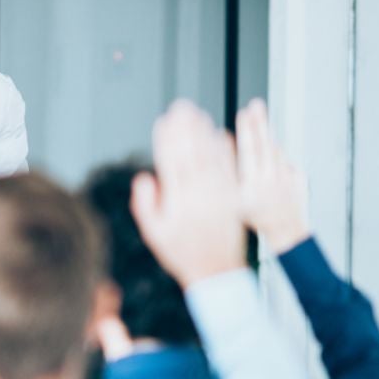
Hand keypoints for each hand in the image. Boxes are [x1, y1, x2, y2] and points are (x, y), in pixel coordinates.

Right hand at [131, 100, 245, 287]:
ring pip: (211, 158)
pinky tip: (220, 135)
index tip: (163, 121)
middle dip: (186, 128)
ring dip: (205, 134)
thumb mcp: (154, 233)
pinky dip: (225, 151)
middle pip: (192, 154)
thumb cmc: (181, 253)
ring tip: (199, 114)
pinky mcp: (233, 198)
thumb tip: (145, 177)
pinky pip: (230, 169)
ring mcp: (219, 195)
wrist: (216, 271)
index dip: (166, 140)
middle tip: (182, 106)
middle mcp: (200, 196)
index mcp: (178, 202)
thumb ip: (145, 205)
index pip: (171, 163)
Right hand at [236, 98, 309, 252]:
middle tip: (256, 105)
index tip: (243, 114)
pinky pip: (286, 161)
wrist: (286, 232)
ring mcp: (287, 178)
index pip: (249, 153)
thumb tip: (223, 147)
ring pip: (276, 151)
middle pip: (264, 146)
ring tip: (260, 115)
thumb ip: (228, 173)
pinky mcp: (299, 178)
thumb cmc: (255, 218)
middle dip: (259, 124)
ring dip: (267, 134)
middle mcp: (271, 180)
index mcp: (253, 186)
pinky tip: (270, 149)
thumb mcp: (233, 201)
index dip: (246, 132)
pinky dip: (277, 154)